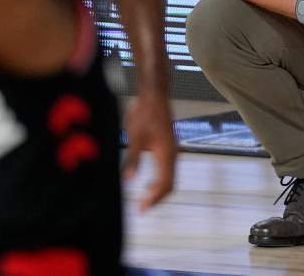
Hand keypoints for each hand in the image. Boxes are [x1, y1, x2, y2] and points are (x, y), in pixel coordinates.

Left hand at [121, 89, 176, 210]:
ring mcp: (172, 150)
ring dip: (158, 190)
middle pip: (170, 184)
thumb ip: (133, 159)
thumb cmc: (144, 113)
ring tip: (144, 199)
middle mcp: (172, 154)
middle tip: (141, 208)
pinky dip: (160, 181)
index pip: (164, 184)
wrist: (154, 95)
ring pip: (170, 177)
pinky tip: (148, 182)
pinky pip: (168, 170)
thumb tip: (130, 180)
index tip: (141, 209)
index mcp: (166, 154)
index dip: (153, 199)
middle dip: (156, 198)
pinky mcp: (168, 146)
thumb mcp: (135, 136)